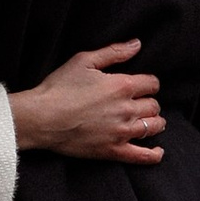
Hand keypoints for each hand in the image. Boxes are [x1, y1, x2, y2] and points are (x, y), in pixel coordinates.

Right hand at [9, 40, 164, 162]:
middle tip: (140, 103)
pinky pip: (142, 156)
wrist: (42, 118)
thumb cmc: (59, 88)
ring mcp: (121, 132)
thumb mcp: (84, 61)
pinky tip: (157, 151)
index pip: (152, 84)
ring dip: (154, 122)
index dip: (149, 83)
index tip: (143, 86)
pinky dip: (153, 155)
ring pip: (153, 127)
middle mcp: (126, 109)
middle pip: (154, 106)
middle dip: (149, 102)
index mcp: (122, 86)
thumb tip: (137, 44)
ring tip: (148, 121)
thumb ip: (114, 52)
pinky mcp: (112, 151)